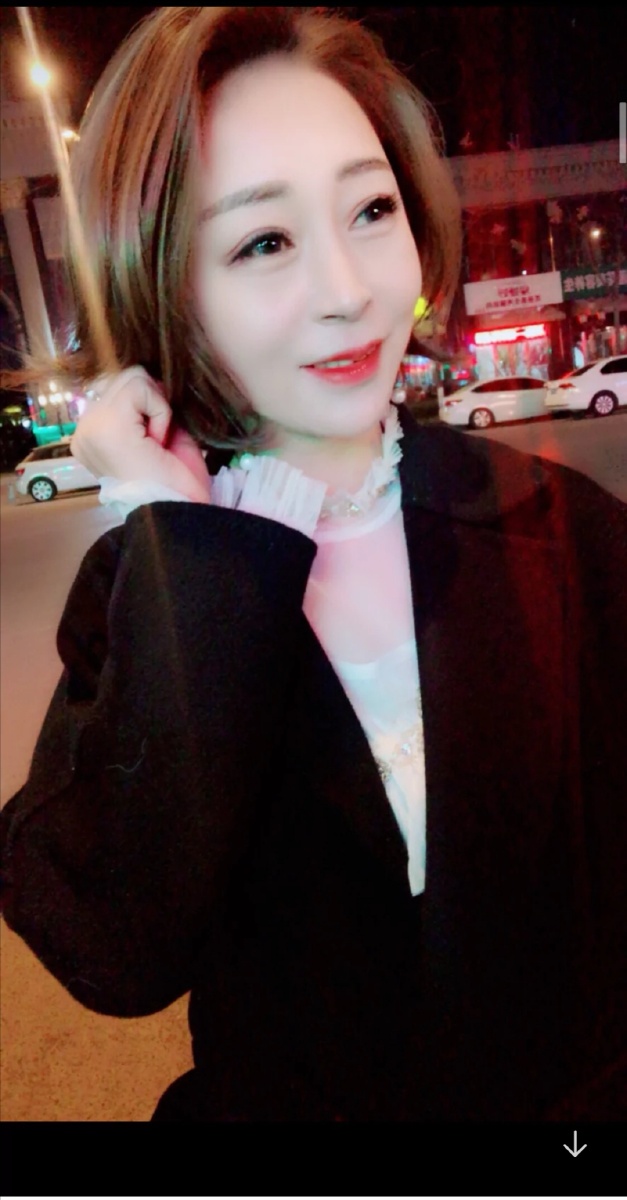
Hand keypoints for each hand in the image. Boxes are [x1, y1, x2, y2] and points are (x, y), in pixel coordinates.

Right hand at [71, 367, 210, 503]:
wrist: (178, 513)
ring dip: (156, 407)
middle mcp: (85, 428)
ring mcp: (91, 425)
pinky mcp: (106, 423)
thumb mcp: (160, 436)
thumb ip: (147, 407)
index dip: (150, 406)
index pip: (121, 389)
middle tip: (159, 441)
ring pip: (132, 377)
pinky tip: (157, 441)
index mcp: (93, 434)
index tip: (157, 443)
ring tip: (156, 442)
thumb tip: (154, 378)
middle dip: (153, 403)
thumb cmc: (174, 483)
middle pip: (126, 378)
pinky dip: (159, 410)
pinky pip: (140, 387)